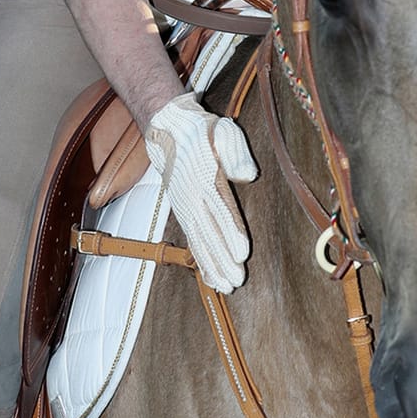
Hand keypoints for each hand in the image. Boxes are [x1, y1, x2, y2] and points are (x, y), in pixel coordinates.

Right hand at [144, 93, 257, 291]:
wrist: (169, 130)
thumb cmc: (203, 130)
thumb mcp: (222, 131)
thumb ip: (235, 151)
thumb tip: (248, 175)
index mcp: (205, 176)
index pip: (220, 208)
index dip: (231, 231)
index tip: (242, 252)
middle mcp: (192, 196)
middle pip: (209, 232)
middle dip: (223, 258)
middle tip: (237, 281)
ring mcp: (185, 206)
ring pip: (199, 241)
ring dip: (212, 266)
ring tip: (226, 287)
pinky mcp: (183, 212)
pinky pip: (192, 240)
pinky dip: (201, 261)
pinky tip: (211, 278)